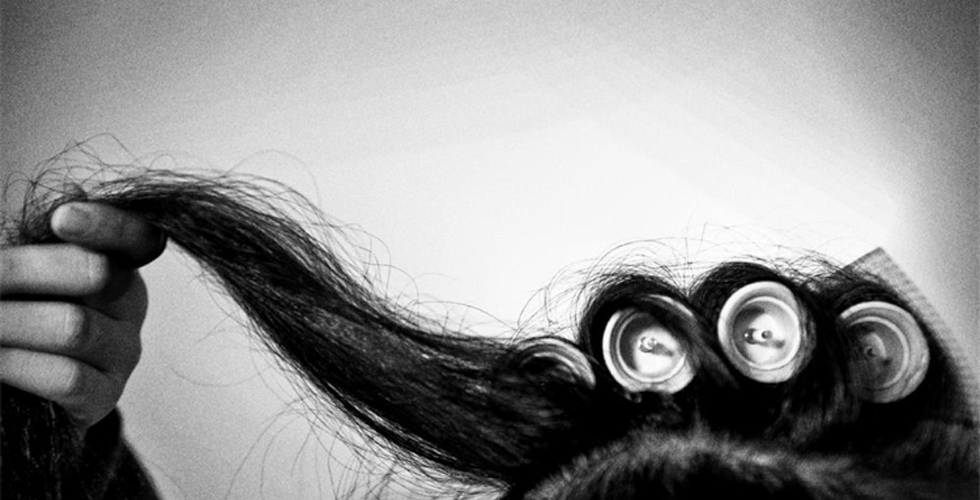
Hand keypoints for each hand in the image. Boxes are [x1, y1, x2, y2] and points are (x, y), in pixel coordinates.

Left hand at [1, 202, 164, 429]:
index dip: (107, 224)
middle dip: (23, 271)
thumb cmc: (20, 314)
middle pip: (97, 274)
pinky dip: (18, 366)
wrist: (16, 388)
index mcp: (117, 264)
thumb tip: (70, 191)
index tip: (61, 218)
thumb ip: (44, 237)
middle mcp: (129, 306)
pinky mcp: (104, 397)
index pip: (138, 236)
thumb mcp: (29, 270)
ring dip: (9, 323)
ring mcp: (122, 353)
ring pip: (74, 327)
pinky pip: (66, 378)